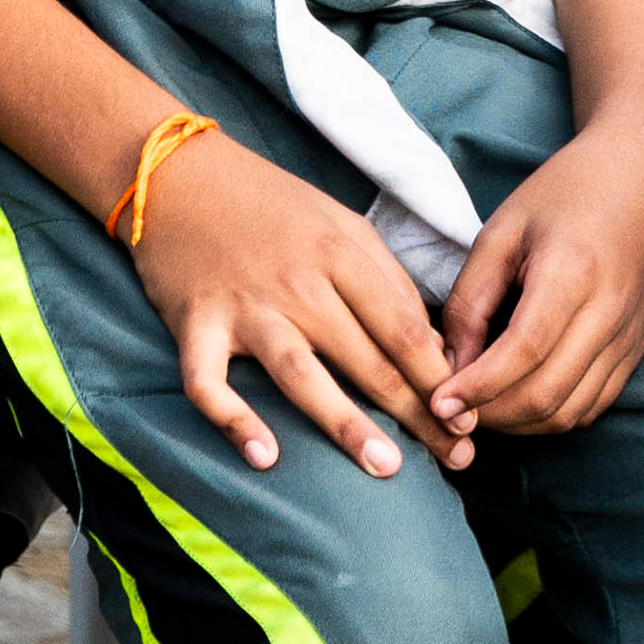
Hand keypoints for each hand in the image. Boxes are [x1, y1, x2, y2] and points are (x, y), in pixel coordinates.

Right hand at [136, 135, 462, 479]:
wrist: (175, 177)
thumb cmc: (269, 205)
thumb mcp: (340, 223)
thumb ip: (387, 280)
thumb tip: (430, 347)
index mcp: (338, 254)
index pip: (402, 326)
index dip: (440, 375)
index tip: (467, 416)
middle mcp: (296, 284)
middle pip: (366, 357)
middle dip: (416, 413)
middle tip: (456, 457)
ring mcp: (243, 308)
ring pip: (300, 374)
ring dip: (345, 422)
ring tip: (386, 467)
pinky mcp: (195, 326)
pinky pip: (209, 383)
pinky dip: (232, 419)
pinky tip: (263, 457)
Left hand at [430, 117, 643, 439]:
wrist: (639, 176)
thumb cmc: (565, 193)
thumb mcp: (502, 232)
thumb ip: (472, 300)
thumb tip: (451, 365)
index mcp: (572, 273)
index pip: (523, 352)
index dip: (477, 387)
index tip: (439, 401)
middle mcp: (609, 313)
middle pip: (547, 394)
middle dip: (493, 415)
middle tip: (452, 411)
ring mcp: (628, 336)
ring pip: (571, 412)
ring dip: (521, 424)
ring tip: (481, 409)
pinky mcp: (636, 349)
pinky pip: (594, 405)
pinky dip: (553, 416)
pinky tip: (520, 401)